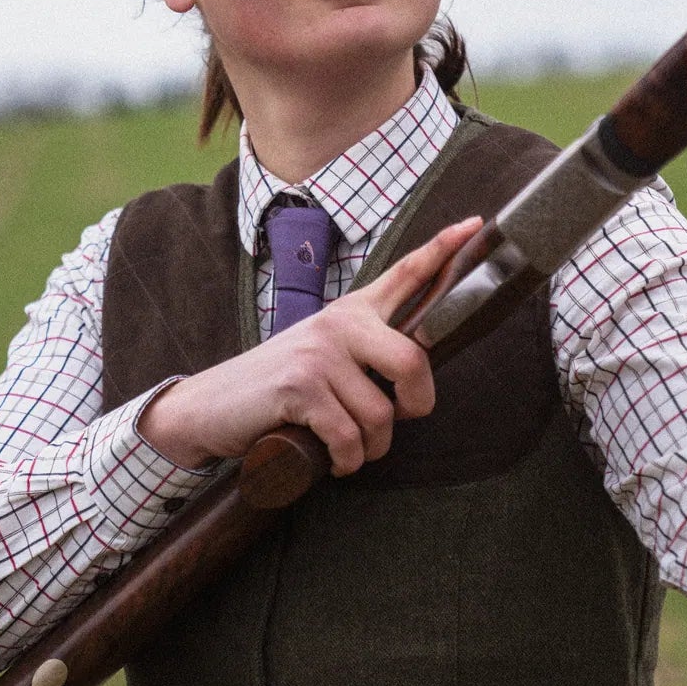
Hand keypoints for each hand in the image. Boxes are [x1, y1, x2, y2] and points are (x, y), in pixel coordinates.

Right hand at [138, 216, 481, 476]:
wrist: (211, 406)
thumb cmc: (278, 388)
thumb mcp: (324, 355)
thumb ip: (365, 353)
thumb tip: (415, 376)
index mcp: (352, 311)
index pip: (405, 272)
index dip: (442, 250)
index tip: (475, 225)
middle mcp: (339, 323)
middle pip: (413, 362)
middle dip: (416, 405)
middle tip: (399, 420)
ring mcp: (319, 353)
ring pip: (381, 415)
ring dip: (370, 448)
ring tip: (346, 446)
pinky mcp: (300, 387)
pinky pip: (349, 438)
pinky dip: (346, 461)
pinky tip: (330, 459)